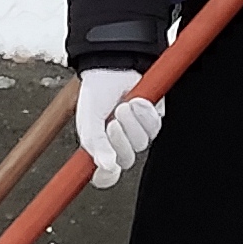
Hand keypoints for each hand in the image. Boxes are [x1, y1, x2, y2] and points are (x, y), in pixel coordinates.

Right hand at [75, 67, 164, 185]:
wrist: (112, 67)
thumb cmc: (97, 94)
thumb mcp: (88, 120)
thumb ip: (95, 145)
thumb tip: (106, 167)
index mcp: (101, 148)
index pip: (105, 176)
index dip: (106, 176)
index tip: (107, 167)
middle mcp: (120, 144)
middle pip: (127, 160)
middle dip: (120, 140)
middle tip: (112, 122)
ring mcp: (137, 133)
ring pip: (142, 143)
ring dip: (132, 123)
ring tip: (123, 105)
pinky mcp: (152, 120)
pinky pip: (154, 126)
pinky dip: (145, 113)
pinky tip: (136, 100)